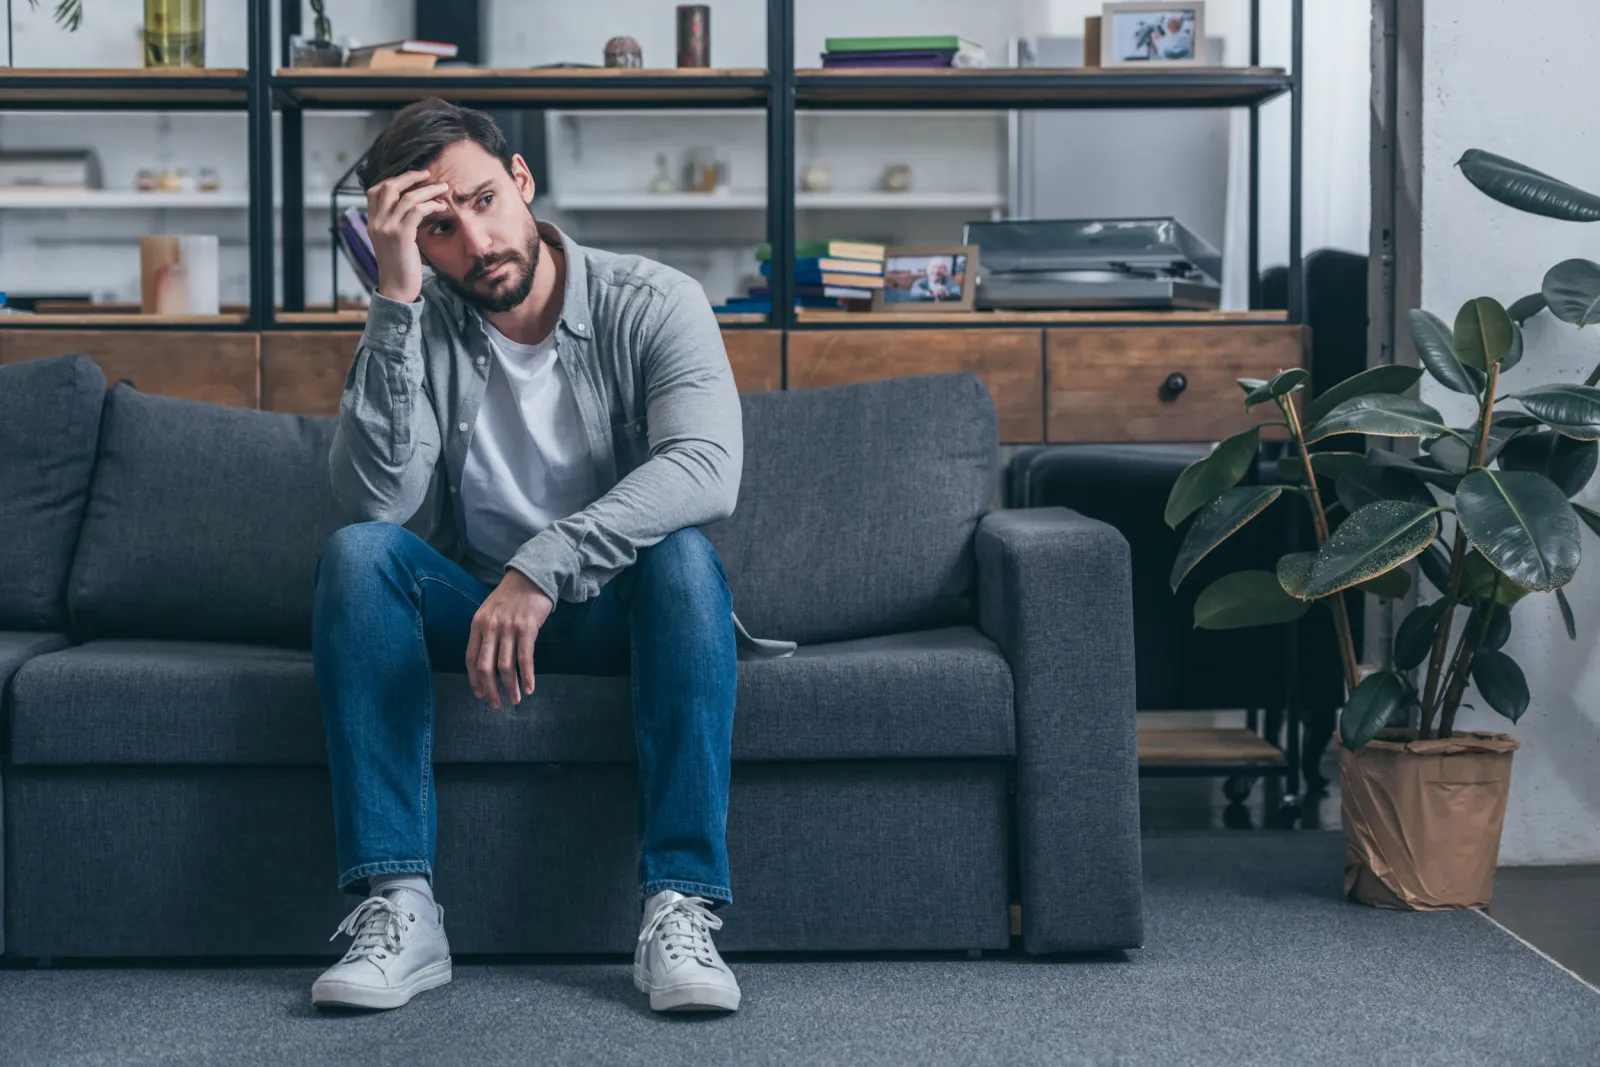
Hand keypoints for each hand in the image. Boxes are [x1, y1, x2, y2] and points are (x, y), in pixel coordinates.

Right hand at [366, 169, 449, 304]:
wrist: (397, 289)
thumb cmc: (400, 266)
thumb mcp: (392, 241)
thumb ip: (396, 223)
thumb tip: (412, 208)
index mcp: (372, 222)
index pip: (375, 190)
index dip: (394, 179)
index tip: (412, 178)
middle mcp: (376, 222)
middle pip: (389, 187)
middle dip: (410, 177)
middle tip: (428, 174)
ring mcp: (386, 228)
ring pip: (407, 197)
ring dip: (427, 190)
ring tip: (443, 188)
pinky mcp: (400, 235)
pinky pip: (416, 210)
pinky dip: (431, 205)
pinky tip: (442, 207)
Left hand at [466, 569, 554, 708]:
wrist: (531, 576)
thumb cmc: (511, 596)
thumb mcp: (489, 611)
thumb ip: (485, 632)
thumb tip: (485, 661)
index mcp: (478, 624)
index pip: (471, 658)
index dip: (474, 680)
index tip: (480, 695)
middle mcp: (490, 627)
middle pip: (486, 667)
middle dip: (491, 690)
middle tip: (496, 705)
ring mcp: (509, 628)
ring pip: (506, 666)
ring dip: (511, 687)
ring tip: (516, 700)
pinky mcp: (527, 628)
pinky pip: (525, 659)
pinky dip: (528, 677)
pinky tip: (530, 688)